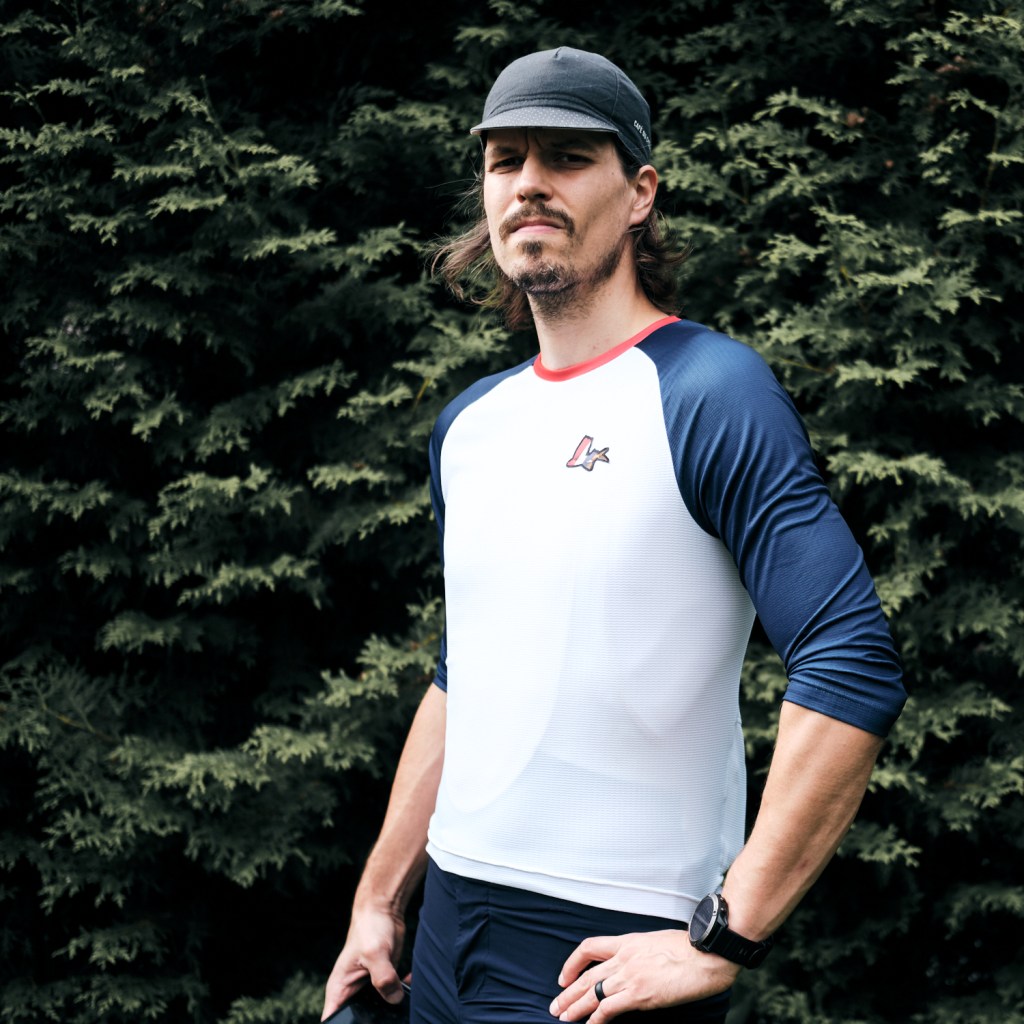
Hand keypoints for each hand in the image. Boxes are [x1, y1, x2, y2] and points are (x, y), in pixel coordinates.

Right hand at [321, 904, 407, 1020]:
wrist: (384, 910)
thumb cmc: (369, 927)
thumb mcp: (374, 953)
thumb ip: (383, 977)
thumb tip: (395, 998)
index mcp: (339, 989)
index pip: (333, 1020)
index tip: (361, 1023)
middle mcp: (352, 991)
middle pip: (359, 1019)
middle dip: (373, 1020)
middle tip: (386, 1010)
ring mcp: (369, 987)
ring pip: (379, 1010)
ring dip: (391, 1007)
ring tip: (400, 995)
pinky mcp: (384, 981)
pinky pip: (393, 996)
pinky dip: (403, 992)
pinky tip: (410, 981)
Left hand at [548, 929, 739, 1022]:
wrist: (706, 953)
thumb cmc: (690, 948)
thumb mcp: (657, 942)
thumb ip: (641, 953)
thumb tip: (637, 967)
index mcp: (628, 941)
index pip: (590, 947)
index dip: (573, 962)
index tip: (564, 976)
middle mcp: (624, 958)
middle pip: (587, 976)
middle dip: (568, 993)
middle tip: (556, 1006)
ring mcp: (630, 976)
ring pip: (593, 993)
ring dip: (575, 1007)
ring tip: (563, 1018)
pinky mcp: (640, 995)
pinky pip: (609, 1008)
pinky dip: (596, 1019)